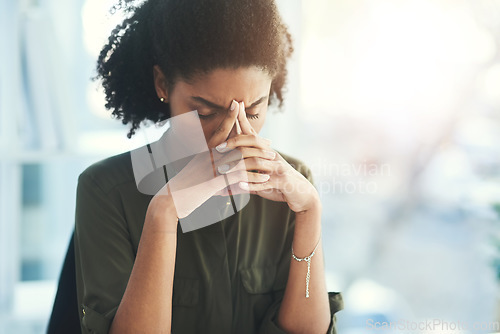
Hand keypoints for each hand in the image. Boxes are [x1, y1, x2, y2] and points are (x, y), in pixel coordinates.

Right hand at [155, 101, 268, 218]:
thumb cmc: (183, 188)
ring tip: (273, 160)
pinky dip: (255, 177)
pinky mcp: (215, 182)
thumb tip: (216, 159)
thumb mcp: (196, 171)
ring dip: (260, 158)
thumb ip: (207, 163)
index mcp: (205, 151)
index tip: (237, 103)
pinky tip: (265, 178)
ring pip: (242, 158)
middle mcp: (209, 156)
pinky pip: (240, 176)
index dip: (229, 116)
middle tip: (269, 143)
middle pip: (237, 142)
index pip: (219, 130)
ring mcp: (212, 168)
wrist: (169, 201)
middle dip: (256, 141)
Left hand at [216, 102, 319, 212]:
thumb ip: (249, 171)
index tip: (234, 106)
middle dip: (235, 143)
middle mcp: (273, 156)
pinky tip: (239, 185)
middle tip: (219, 147)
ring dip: (238, 166)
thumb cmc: (281, 184)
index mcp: (267, 152)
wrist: (303, 194)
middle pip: (253, 143)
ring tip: (223, 170)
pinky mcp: (281, 182)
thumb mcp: (264, 174)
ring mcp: (277, 169)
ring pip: (256, 162)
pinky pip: (264, 182)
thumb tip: (232, 169)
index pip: (252, 134)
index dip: (243, 120)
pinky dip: (251, 184)